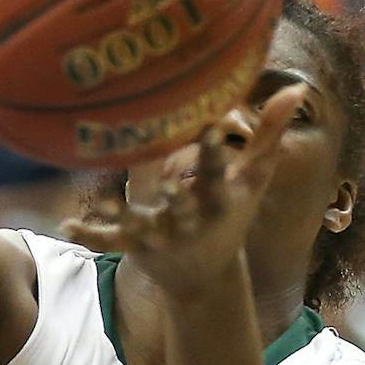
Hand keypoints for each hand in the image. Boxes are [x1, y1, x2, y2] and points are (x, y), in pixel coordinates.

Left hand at [60, 84, 307, 295]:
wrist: (206, 275)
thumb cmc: (231, 216)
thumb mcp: (251, 180)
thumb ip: (268, 134)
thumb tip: (297, 88)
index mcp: (218, 200)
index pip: (218, 173)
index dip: (214, 152)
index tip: (210, 125)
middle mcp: (190, 221)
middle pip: (183, 206)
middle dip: (176, 197)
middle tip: (164, 183)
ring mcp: (162, 237)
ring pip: (142, 227)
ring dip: (123, 217)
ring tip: (101, 201)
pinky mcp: (137, 248)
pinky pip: (111, 242)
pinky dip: (90, 235)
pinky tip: (67, 225)